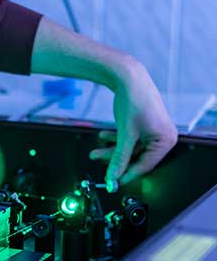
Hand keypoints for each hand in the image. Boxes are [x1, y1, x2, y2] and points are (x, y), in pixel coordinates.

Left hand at [89, 61, 177, 189]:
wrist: (128, 77)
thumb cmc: (133, 101)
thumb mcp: (125, 134)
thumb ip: (118, 158)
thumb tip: (112, 178)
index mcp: (165, 141)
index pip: (145, 166)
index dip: (126, 174)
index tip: (112, 183)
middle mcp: (163, 137)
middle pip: (136, 157)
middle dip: (115, 159)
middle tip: (98, 161)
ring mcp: (154, 131)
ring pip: (130, 148)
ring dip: (112, 149)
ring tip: (94, 151)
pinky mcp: (144, 126)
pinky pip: (130, 139)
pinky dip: (116, 139)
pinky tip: (103, 136)